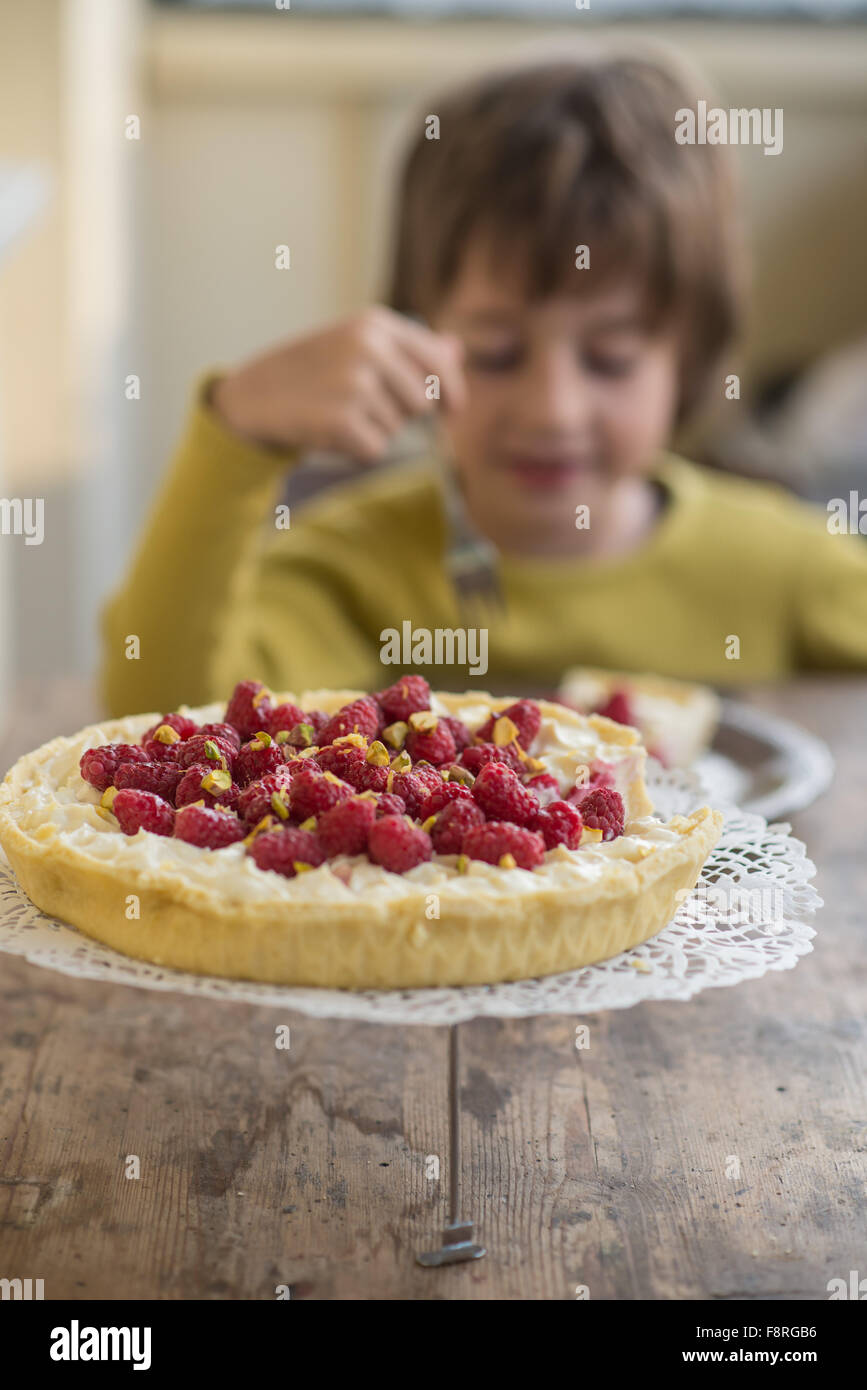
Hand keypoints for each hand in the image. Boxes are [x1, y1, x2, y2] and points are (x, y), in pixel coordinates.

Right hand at [210, 306, 465, 461]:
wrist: (251, 395)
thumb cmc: (311, 371)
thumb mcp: (356, 345)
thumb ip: (408, 348)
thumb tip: (456, 348)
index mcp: (375, 323)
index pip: (439, 362)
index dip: (451, 392)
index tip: (452, 410)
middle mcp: (368, 347)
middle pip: (422, 402)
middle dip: (399, 413)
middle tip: (360, 406)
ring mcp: (354, 382)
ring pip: (397, 429)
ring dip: (373, 431)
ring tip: (338, 413)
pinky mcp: (341, 419)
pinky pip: (375, 450)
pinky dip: (357, 450)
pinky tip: (330, 432)